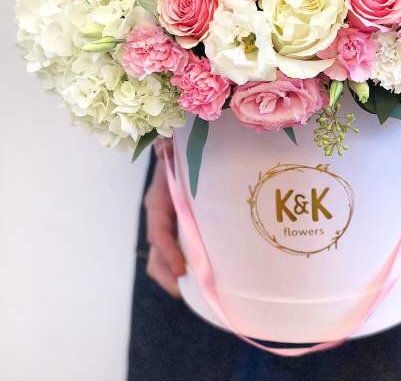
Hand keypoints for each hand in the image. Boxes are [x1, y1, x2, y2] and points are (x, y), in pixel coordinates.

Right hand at [144, 144, 185, 297]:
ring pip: (164, 259)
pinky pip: (178, 253)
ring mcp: (169, 226)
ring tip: (197, 292)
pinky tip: (205, 279)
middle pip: (157, 254)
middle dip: (168, 275)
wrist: (178, 151)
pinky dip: (187, 268)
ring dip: (175, 277)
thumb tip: (164, 147)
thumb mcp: (175, 150)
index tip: (181, 269)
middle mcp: (160, 217)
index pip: (158, 231)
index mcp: (158, 200)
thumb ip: (169, 149)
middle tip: (188, 291)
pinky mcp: (181, 230)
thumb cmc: (180, 151)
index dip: (167, 252)